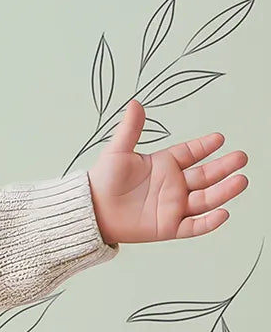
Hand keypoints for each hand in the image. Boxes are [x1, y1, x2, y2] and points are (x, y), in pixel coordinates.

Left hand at [87, 99, 248, 243]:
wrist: (91, 210)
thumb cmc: (102, 181)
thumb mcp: (117, 152)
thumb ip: (130, 130)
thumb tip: (135, 103)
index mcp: (164, 165)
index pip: (191, 153)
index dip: (205, 146)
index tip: (220, 138)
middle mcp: (173, 185)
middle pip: (205, 176)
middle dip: (224, 167)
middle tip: (240, 158)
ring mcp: (173, 206)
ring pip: (205, 199)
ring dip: (224, 191)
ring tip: (241, 180)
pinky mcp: (169, 227)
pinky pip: (194, 226)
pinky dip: (209, 222)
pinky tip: (223, 213)